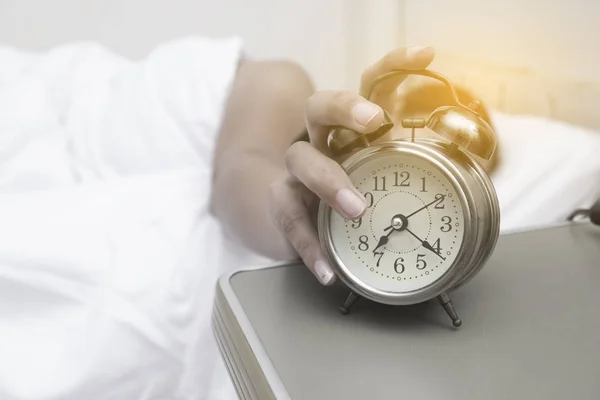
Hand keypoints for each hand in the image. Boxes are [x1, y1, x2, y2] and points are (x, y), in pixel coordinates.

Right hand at [267, 45, 435, 285]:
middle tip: (376, 122)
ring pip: (301, 159)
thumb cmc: (352, 193)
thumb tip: (477, 163)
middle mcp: (322, 139)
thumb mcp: (385, 175)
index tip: (427, 55)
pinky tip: (328, 269)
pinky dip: (309, 245)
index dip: (394, 65)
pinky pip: (289, 218)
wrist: (298, 220)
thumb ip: (423, 167)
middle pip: (320, 106)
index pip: (369, 86)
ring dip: (330, 181)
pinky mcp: (282, 202)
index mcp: (353, 128)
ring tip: (357, 209)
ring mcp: (298, 170)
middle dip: (346, 107)